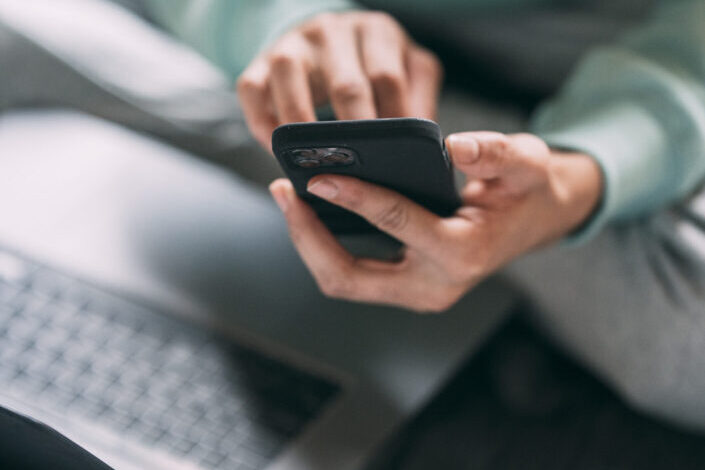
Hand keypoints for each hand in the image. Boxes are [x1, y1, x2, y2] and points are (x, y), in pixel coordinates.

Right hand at [237, 11, 442, 149]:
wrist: (326, 42)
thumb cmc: (372, 67)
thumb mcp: (407, 72)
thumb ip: (419, 101)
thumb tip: (427, 148)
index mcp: (377, 32)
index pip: (388, 78)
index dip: (392, 123)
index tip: (394, 160)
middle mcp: (334, 31)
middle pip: (346, 83)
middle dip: (353, 133)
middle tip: (360, 173)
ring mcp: (294, 42)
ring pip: (290, 77)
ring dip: (301, 126)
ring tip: (313, 162)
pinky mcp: (260, 59)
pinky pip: (251, 88)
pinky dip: (261, 122)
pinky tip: (276, 149)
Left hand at [269, 132, 602, 311]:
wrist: (534, 222)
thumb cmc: (526, 190)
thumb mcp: (526, 163)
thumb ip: (497, 153)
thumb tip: (454, 146)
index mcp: (463, 254)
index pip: (396, 223)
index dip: (354, 197)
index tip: (318, 176)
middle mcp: (433, 287)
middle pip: (349, 277)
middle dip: (308, 237)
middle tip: (282, 191)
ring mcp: (416, 293)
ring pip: (342, 281)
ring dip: (309, 243)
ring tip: (288, 197)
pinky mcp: (404, 287)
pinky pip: (351, 275)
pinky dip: (325, 246)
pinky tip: (312, 210)